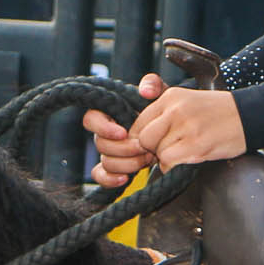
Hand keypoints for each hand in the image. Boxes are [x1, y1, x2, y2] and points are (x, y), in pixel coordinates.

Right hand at [83, 73, 164, 187]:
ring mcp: (110, 152)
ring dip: (126, 163)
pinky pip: (101, 176)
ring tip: (146, 160)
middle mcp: (106, 133)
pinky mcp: (114, 168)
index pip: (91, 119)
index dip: (103, 128)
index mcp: (110, 113)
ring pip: (105, 162)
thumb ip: (154, 84)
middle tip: (144, 148)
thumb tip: (145, 90)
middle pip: (100, 144)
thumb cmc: (163, 110)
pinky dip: (110, 180)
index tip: (123, 132)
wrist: (173, 132)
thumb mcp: (162, 94)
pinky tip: (126, 179)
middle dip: (123, 149)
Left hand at [134, 87, 246, 169]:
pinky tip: (184, 161)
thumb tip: (135, 134)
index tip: (150, 146)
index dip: (140, 139)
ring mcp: (186, 127)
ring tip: (181, 153)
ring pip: (156, 151)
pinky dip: (172, 167)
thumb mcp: (188, 100)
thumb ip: (161, 109)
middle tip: (165, 152)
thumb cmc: (217, 112)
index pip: (139, 122)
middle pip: (143, 138)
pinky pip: (169, 162)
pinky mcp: (196, 144)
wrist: (249, 116)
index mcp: (171, 96)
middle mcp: (176, 109)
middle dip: (150, 150)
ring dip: (164, 159)